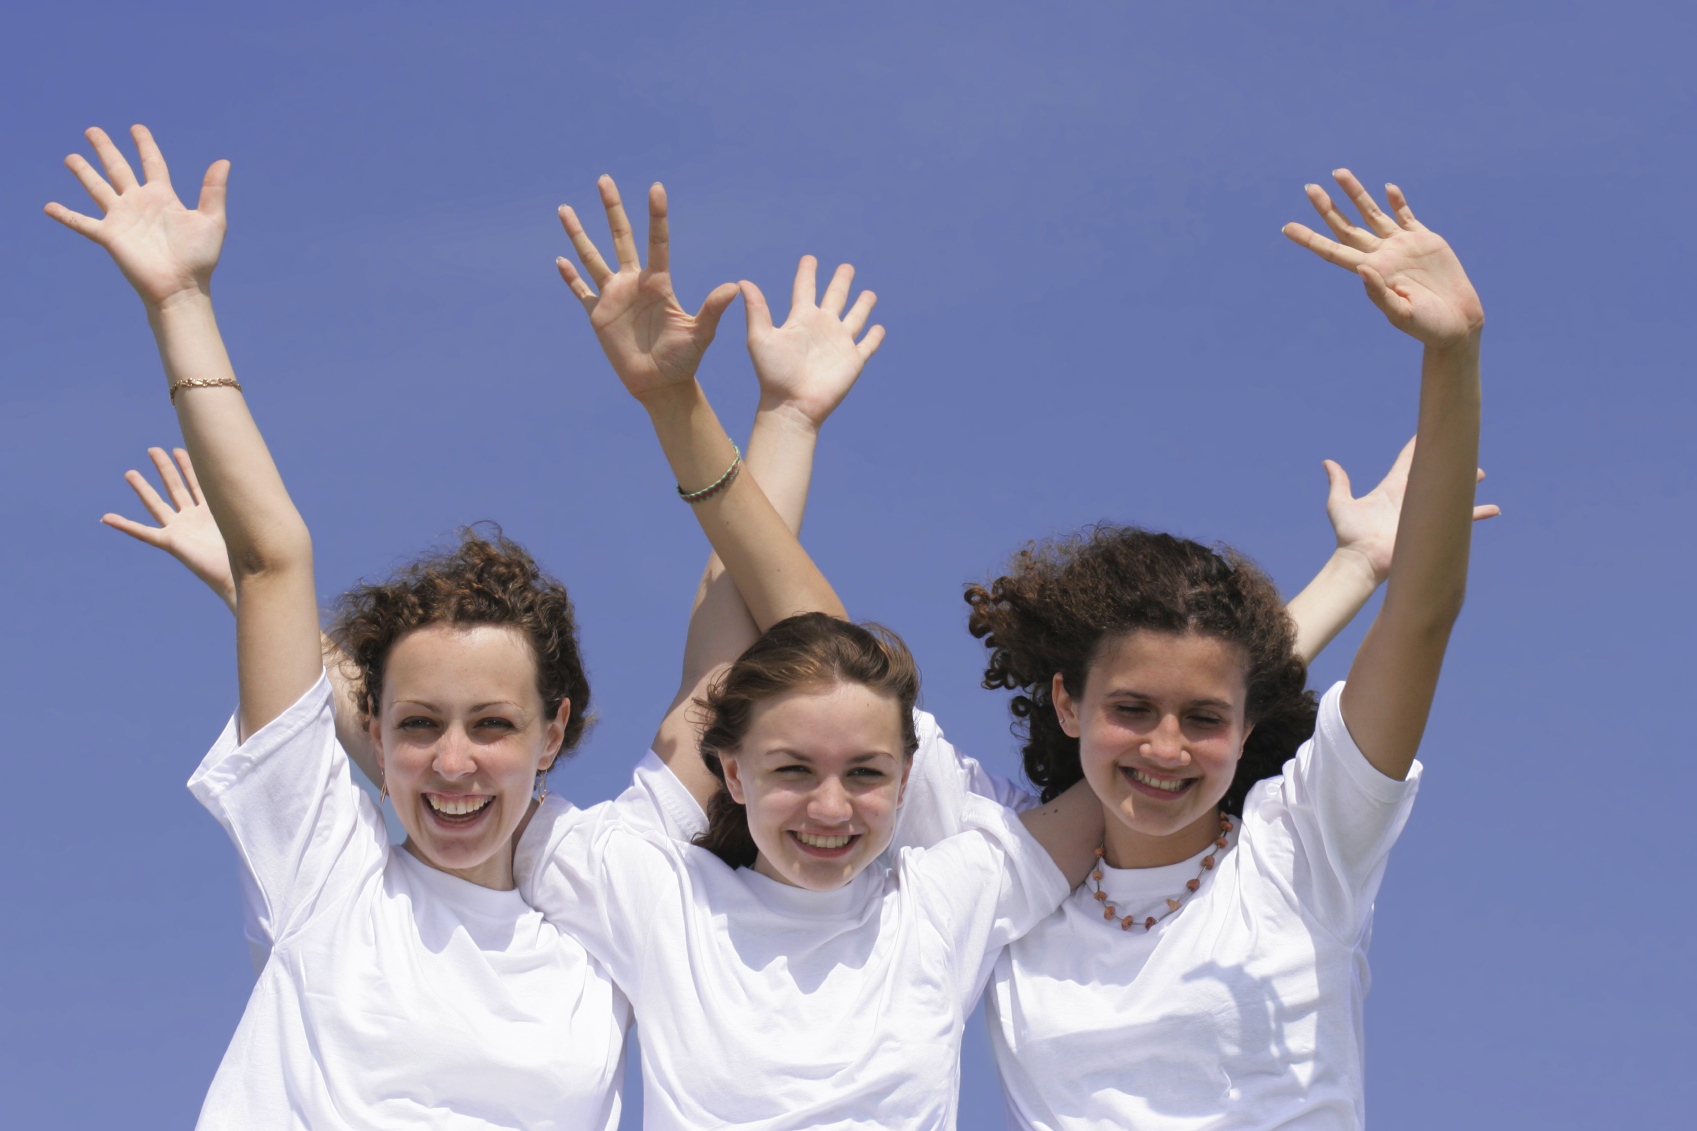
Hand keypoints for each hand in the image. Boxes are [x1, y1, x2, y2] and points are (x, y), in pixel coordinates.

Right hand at [44, 126, 228, 308]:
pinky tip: (48, 207)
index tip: (136, 128)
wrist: (181, 287)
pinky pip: (82, 222)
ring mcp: (122, 218)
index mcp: (163, 197)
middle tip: (92, 130)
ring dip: (83, 172)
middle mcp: (139, 203)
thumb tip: (224, 161)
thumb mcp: (212, 220)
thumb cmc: (199, 258)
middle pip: (118, 168)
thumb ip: (213, 190)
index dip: (144, 144)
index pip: (152, 163)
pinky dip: (65, 215)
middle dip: (106, 149)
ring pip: (97, 187)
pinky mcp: (109, 236)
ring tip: (70, 157)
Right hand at [102, 447, 236, 611]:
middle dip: (165, 468)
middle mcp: (193, 520)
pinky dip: (124, 526)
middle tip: (153, 449)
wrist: (242, 575)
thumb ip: (250, 499)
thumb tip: (265, 476)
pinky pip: (142, 533)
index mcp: (211, 513)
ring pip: (157, 504)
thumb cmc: (251, 551)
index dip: (189, 466)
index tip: (180, 448)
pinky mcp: (170, 543)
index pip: (197, 483)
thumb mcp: (249, 518)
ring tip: (130, 473)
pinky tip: (107, 518)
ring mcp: (180, 531)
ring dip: (143, 489)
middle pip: (175, 487)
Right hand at [556, 176, 739, 403]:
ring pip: (593, 257)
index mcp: (658, 283)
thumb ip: (712, 310)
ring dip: (579, 234)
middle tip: (604, 179)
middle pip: (621, 238)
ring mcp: (614, 297)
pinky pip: (580, 291)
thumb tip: (733, 287)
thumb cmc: (683, 360)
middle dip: (612, 209)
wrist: (660, 384)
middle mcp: (634, 283)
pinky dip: (570, 278)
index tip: (656, 188)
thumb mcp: (700, 334)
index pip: (657, 242)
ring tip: (565, 209)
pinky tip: (560, 260)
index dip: (656, 215)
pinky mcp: (598, 315)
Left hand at [742, 257, 884, 431]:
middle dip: (841, 281)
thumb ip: (756, 309)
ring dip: (863, 305)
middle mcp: (822, 327)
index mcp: (801, 319)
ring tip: (869, 293)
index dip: (808, 272)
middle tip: (847, 267)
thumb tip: (742, 282)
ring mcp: (839, 343)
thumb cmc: (773, 374)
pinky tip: (879, 327)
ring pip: (855, 317)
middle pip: (835, 297)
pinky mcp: (853, 360)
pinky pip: (868, 345)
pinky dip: (874, 336)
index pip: (805, 288)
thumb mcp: (760, 338)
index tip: (810, 258)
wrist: (791, 405)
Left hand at [1283, 171, 1483, 347]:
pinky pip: (1406, 216)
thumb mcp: (1401, 313)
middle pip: (1347, 227)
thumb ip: (1380, 292)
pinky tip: (1386, 188)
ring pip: (1372, 214)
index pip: (1333, 251)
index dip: (1310, 239)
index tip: (1287, 227)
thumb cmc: (1427, 326)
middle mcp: (1382, 256)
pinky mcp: (1425, 241)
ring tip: (1339, 173)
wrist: (1458, 323)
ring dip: (1356, 194)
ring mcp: (1402, 246)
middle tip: (1309, 188)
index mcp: (1371, 272)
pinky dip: (1397, 201)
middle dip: (1328, 208)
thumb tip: (1362, 269)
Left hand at [1325, 436, 1499, 582]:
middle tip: (1462, 452)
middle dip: (1447, 463)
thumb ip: (1339, 482)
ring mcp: (1422, 513)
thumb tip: (1328, 463)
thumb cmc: (1349, 534)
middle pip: (1433, 474)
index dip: (1418, 446)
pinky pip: (1459, 519)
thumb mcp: (1340, 504)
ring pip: (1448, 493)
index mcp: (1391, 488)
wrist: (1361, 560)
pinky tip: (1494, 509)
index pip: (1408, 461)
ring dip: (1464, 484)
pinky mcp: (1430, 528)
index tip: (1430, 431)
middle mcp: (1409, 498)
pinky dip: (1476, 514)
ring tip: (1479, 475)